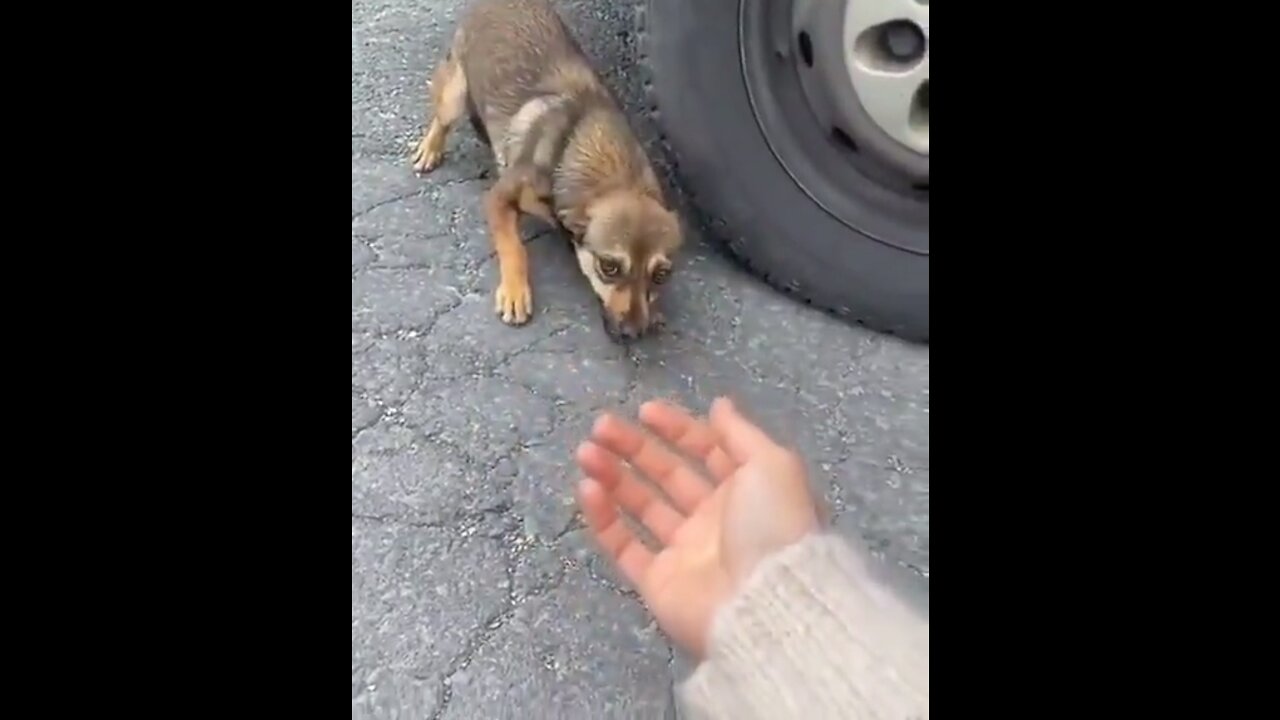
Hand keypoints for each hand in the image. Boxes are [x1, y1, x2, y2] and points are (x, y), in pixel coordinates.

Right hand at [575, 397, 821, 658]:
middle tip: (601, 426)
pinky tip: (587, 488)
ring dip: (613, 476)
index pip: (706, 451)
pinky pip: (624, 545)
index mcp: (746, 489)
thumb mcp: (772, 464)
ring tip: (585, 451)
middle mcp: (714, 518)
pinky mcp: (658, 581)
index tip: (644, 410)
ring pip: (641, 506)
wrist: (768, 602)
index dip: (677, 428)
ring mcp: (685, 551)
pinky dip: (603, 517)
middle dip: (634, 447)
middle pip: (668, 474)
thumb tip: (720, 403)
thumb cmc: (774, 525)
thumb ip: (741, 432)